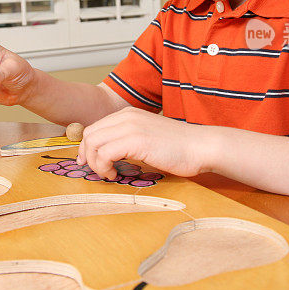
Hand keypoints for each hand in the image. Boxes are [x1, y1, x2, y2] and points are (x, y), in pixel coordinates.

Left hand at [76, 107, 208, 179]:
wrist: (201, 146)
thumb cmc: (178, 147)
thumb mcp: (147, 137)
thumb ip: (129, 140)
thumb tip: (109, 154)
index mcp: (128, 114)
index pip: (95, 128)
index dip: (88, 147)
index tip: (89, 163)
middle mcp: (126, 116)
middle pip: (89, 134)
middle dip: (87, 155)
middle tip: (96, 171)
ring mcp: (130, 127)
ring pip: (93, 143)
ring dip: (95, 163)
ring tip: (108, 174)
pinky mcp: (135, 141)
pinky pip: (104, 154)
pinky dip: (104, 167)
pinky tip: (115, 175)